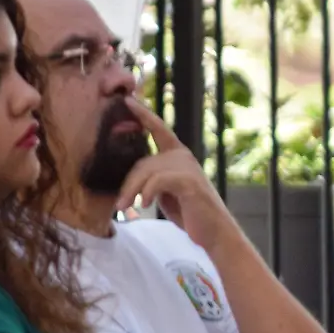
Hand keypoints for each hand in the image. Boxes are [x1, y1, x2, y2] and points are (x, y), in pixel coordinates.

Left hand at [115, 98, 240, 251]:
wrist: (213, 232)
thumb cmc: (189, 212)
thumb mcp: (165, 191)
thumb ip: (152, 177)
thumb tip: (129, 176)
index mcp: (178, 155)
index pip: (158, 129)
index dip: (142, 114)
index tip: (127, 100)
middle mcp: (183, 156)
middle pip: (143, 161)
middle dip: (128, 183)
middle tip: (120, 205)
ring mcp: (188, 167)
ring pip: (148, 171)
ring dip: (133, 191)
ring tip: (126, 208)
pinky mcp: (189, 181)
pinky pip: (158, 180)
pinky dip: (148, 192)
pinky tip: (145, 205)